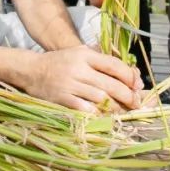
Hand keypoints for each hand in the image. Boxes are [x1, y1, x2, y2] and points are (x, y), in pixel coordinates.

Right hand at [23, 47, 142, 113]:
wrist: (31, 71)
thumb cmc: (61, 63)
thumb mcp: (80, 53)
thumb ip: (101, 61)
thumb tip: (129, 74)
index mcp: (85, 55)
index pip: (113, 65)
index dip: (129, 76)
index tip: (137, 85)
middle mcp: (78, 69)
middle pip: (110, 84)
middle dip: (127, 96)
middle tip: (136, 103)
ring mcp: (70, 84)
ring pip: (101, 98)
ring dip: (116, 107)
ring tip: (123, 111)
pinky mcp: (62, 99)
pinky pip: (85, 109)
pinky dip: (98, 114)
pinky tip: (105, 117)